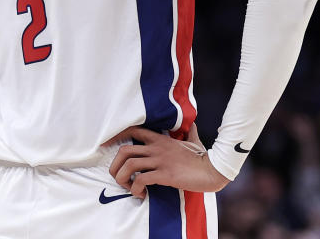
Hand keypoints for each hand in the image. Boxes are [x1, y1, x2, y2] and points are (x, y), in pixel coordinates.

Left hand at [108, 125, 227, 198]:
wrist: (213, 170)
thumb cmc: (203, 158)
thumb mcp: (194, 141)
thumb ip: (189, 133)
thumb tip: (192, 124)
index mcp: (160, 140)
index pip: (133, 130)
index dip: (116, 136)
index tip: (105, 144)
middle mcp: (157, 148)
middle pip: (124, 150)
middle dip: (115, 165)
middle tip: (116, 176)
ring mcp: (160, 161)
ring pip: (130, 165)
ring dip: (122, 178)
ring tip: (127, 187)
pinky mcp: (165, 175)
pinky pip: (141, 180)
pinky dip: (135, 188)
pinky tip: (140, 194)